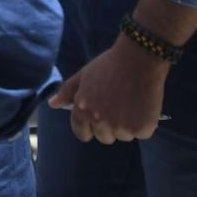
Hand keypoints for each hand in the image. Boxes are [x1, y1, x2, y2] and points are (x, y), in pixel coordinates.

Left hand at [48, 39, 169, 143]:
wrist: (139, 59)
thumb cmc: (110, 64)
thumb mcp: (84, 74)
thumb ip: (67, 91)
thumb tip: (52, 104)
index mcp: (83, 108)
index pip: (81, 133)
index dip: (89, 128)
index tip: (97, 122)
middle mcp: (100, 121)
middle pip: (104, 137)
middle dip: (109, 126)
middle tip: (118, 107)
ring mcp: (121, 127)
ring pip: (124, 136)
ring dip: (127, 125)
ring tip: (131, 103)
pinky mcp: (141, 129)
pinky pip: (142, 133)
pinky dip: (144, 124)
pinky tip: (144, 106)